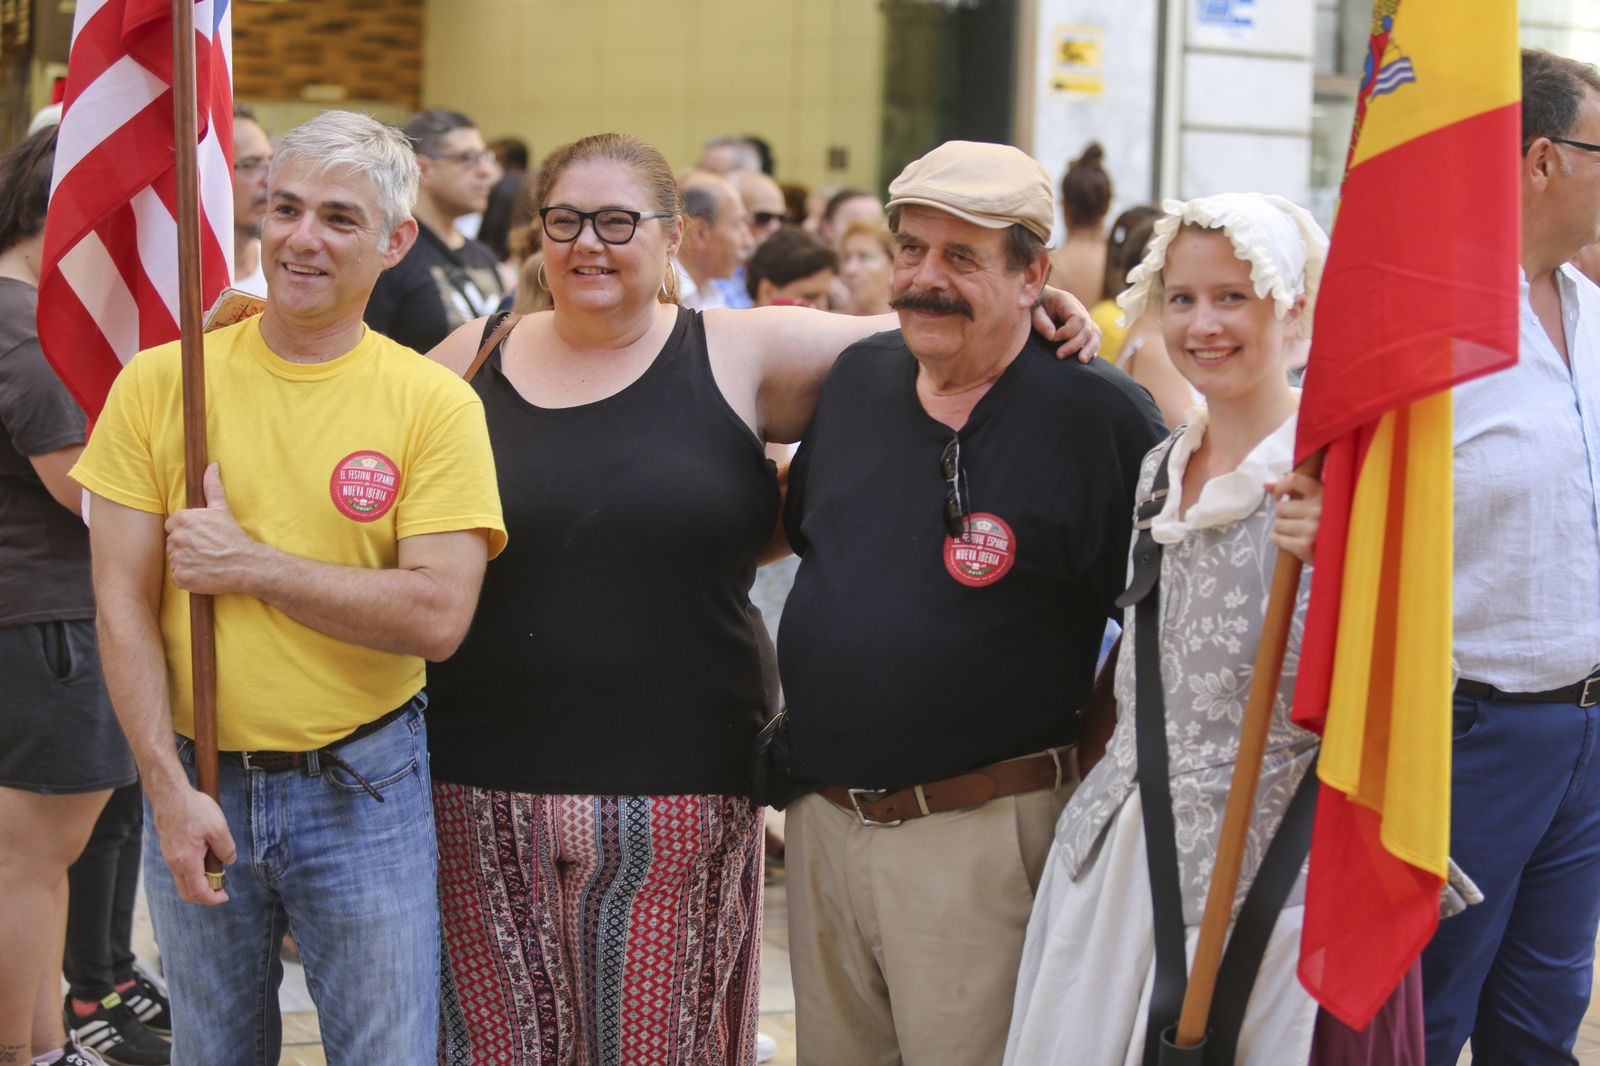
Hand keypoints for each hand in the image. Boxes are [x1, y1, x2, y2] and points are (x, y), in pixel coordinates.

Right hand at [151, 784, 236, 904]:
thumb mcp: (218, 828)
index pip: (198, 892)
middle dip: (204, 896)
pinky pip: (179, 870)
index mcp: (187, 861)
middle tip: (220, 890)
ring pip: (182, 881)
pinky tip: (205, 859)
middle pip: (186, 892)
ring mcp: (169, 857)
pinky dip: (192, 873)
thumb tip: (229, 861)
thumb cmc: (193, 809)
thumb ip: (226, 848)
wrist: (170, 795)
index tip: (224, 896)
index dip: (212, 899)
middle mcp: (174, 863)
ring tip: (216, 871)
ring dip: (198, 883)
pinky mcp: (168, 850)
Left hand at [165, 463, 260, 594]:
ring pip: (174, 559)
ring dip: (186, 561)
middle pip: (172, 543)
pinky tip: (202, 572)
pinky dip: (188, 576)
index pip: (172, 525)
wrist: (246, 564)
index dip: (186, 531)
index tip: (200, 537)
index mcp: (182, 519)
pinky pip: (177, 576)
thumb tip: (211, 466)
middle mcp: (177, 538)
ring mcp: (178, 558)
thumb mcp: (221, 508)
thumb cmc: (233, 536)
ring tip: (205, 561)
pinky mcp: (181, 577)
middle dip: (185, 546)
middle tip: (205, 550)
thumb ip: (212, 486)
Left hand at [1032, 286, 1099, 362]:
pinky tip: (1087, 358)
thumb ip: (1041, 322)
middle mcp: (1080, 310)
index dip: (1067, 332)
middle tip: (1059, 355)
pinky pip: (1094, 338)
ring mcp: (1084, 319)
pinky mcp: (1083, 329)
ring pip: (1095, 334)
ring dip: (1089, 349)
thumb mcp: (1034, 311)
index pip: (1078, 319)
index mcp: (1068, 302)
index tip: (1052, 339)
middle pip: (1087, 329)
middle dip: (1075, 345)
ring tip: (1081, 361)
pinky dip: (1092, 349)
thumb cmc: (1035, 306)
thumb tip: (1052, 336)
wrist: (1037, 301)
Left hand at [1267, 471, 1322, 563]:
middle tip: (1296, 523)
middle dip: (1283, 517)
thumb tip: (1266, 485)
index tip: (1278, 496)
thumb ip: (1297, 492)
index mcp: (1324, 495)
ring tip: (1296, 534)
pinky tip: (1291, 543)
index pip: (1294, 480)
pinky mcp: (1305, 545)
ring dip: (1281, 530)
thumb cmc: (1331, 528)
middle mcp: (1318, 509)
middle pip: (1281, 508)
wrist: (1346, 555)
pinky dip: (1278, 541)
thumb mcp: (1322, 505)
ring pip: (1277, 524)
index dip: (1280, 487)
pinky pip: (1276, 539)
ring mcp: (1312, 528)